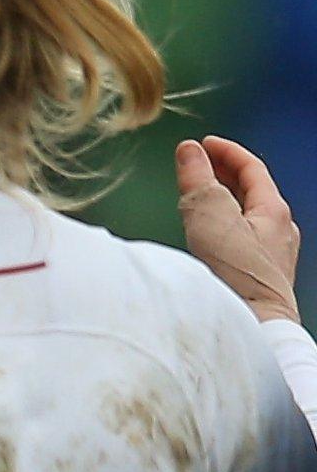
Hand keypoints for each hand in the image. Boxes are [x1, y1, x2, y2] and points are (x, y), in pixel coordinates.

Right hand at [176, 136, 300, 323]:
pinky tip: (209, 237)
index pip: (252, 169)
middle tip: (197, 165)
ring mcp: (274, 256)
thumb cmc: (235, 275)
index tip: (203, 144)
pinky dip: (225, 225)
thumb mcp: (209, 216)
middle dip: (224, 174)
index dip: (226, 152)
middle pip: (253, 191)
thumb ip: (198, 180)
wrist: (254, 327)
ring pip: (249, 216)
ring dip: (223, 200)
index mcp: (274, 212)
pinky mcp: (261, 277)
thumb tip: (190, 151)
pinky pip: (245, 239)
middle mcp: (281, 231)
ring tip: (198, 198)